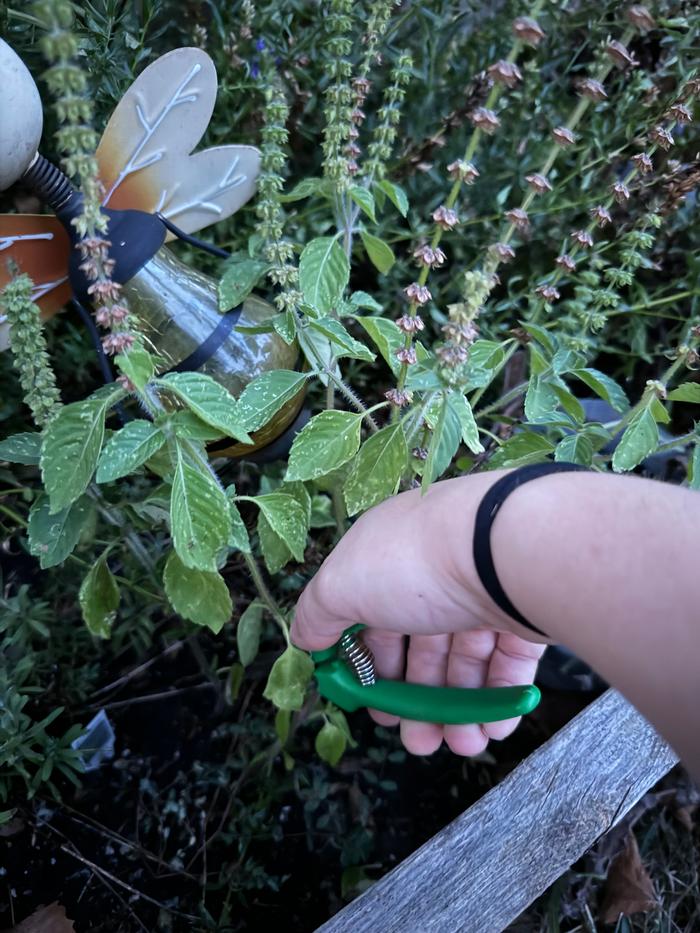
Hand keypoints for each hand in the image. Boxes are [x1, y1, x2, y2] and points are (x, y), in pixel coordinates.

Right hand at [291, 475, 545, 755]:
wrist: (507, 551)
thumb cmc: (414, 564)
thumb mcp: (342, 585)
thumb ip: (316, 614)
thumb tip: (304, 637)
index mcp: (389, 559)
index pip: (371, 615)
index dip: (368, 663)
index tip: (368, 702)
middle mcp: (435, 573)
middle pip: (420, 646)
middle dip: (416, 702)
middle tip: (417, 741)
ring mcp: (483, 593)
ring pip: (465, 662)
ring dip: (459, 712)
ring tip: (461, 745)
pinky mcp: (524, 614)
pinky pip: (508, 664)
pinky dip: (499, 700)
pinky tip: (490, 728)